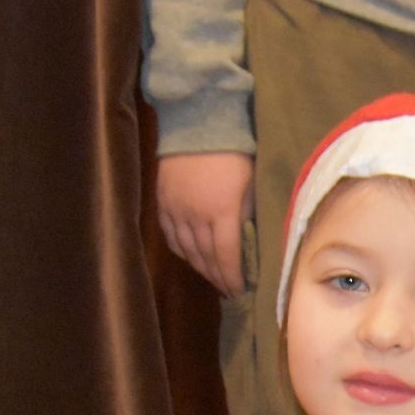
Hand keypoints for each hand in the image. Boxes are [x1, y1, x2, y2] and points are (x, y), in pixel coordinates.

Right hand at [156, 151, 254, 297]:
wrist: (198, 123)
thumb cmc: (235, 152)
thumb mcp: (252, 184)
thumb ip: (249, 215)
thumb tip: (251, 243)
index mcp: (222, 213)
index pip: (226, 256)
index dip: (232, 277)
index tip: (239, 291)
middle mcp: (195, 216)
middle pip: (205, 257)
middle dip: (217, 276)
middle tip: (227, 290)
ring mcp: (175, 209)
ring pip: (186, 249)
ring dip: (200, 267)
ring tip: (212, 278)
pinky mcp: (162, 201)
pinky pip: (170, 234)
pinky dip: (180, 250)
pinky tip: (189, 257)